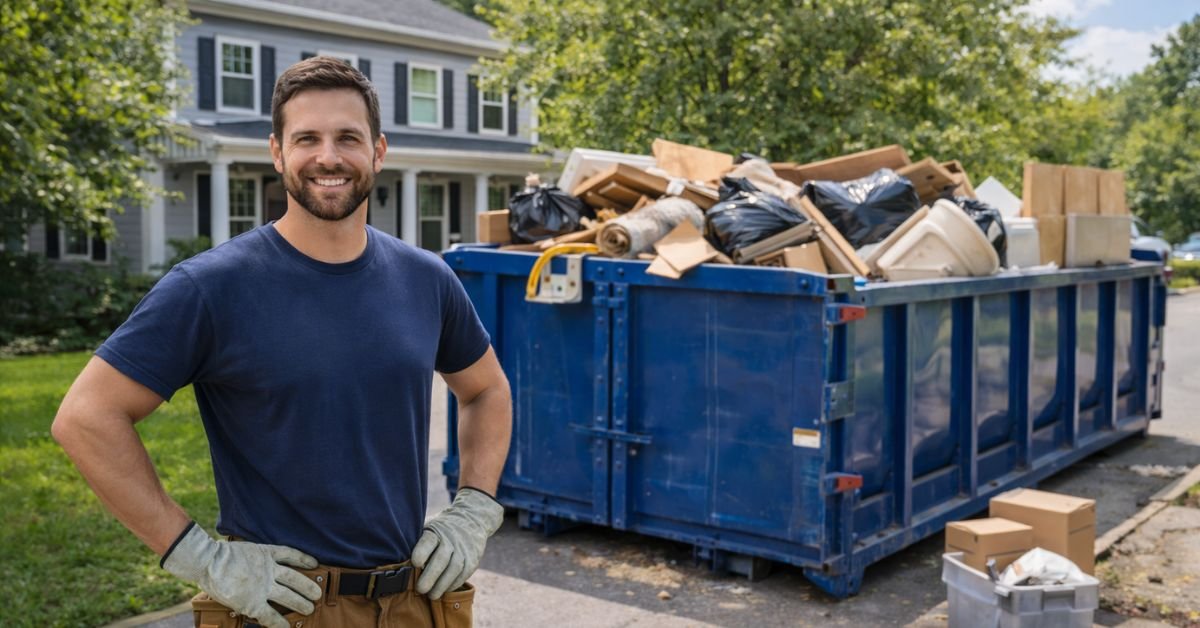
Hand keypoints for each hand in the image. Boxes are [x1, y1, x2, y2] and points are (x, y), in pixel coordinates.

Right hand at [162, 523, 322, 627]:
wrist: (209, 562)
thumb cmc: (218, 555)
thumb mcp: (243, 549)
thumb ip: (252, 557)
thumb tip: (251, 562)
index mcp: (265, 554)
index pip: (290, 554)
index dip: (304, 559)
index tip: (314, 563)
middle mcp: (269, 570)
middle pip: (295, 578)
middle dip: (308, 587)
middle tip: (317, 594)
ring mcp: (263, 586)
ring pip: (288, 595)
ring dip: (301, 603)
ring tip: (310, 609)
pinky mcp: (253, 602)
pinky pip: (270, 615)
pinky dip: (279, 623)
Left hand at [411, 487, 503, 598]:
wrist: (471, 519)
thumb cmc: (440, 529)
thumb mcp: (428, 527)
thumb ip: (415, 541)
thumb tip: (395, 560)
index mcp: (436, 530)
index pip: (428, 541)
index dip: (421, 552)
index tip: (415, 563)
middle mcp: (451, 539)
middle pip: (441, 558)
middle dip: (430, 576)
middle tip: (420, 589)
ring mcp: (463, 549)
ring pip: (454, 569)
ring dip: (442, 585)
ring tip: (431, 595)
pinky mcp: (472, 560)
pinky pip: (463, 575)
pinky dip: (452, 585)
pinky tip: (443, 590)